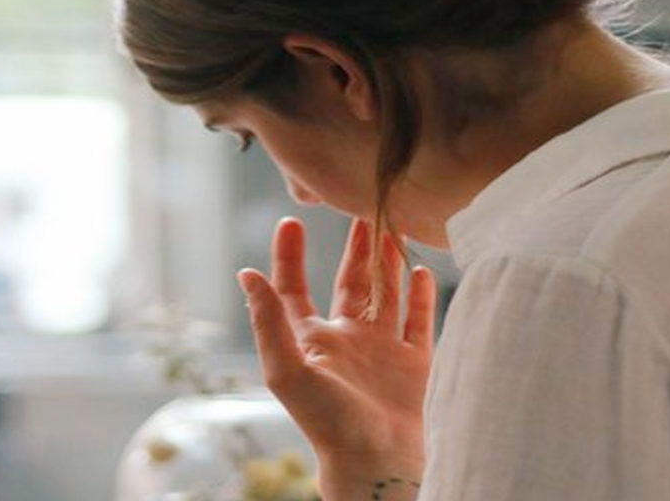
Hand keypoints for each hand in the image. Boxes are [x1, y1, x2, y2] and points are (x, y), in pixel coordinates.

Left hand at [237, 217, 436, 482]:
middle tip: (360, 210)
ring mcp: (381, 350)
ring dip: (388, 264)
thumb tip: (247, 275)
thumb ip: (268, 321)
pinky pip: (418, 321)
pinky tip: (422, 272)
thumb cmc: (326, 420)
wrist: (377, 459)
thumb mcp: (287, 369)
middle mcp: (346, 340)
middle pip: (349, 283)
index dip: (290, 257)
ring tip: (393, 230)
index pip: (295, 288)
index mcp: (312, 340)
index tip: (290, 222)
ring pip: (385, 295)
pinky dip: (421, 296)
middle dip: (354, 249)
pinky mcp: (414, 363)